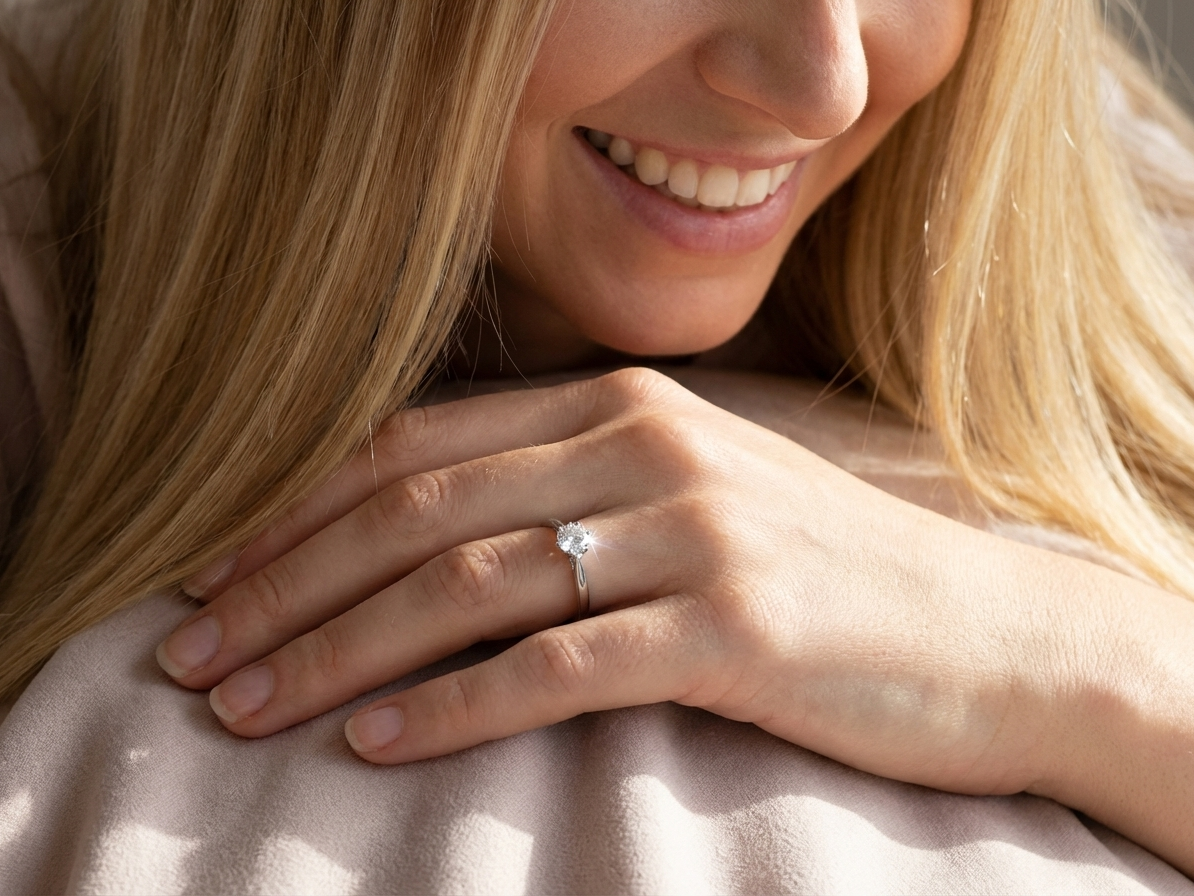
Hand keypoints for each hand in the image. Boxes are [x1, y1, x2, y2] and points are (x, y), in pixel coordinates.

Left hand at [157, 368, 1068, 793]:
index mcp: (625, 407)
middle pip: (421, 509)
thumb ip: (567, 491)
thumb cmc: (819, 571)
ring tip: (249, 706)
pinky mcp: (731, 628)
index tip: (210, 571)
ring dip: (341, 649)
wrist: (985, 632)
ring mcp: (692, 533)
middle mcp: (647, 449)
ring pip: (471, 584)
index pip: (420, 444)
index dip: (300, 507)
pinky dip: (453, 705)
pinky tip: (374, 741)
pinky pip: (557, 665)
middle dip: (287, 583)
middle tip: (193, 652)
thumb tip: (424, 537)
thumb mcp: (687, 500)